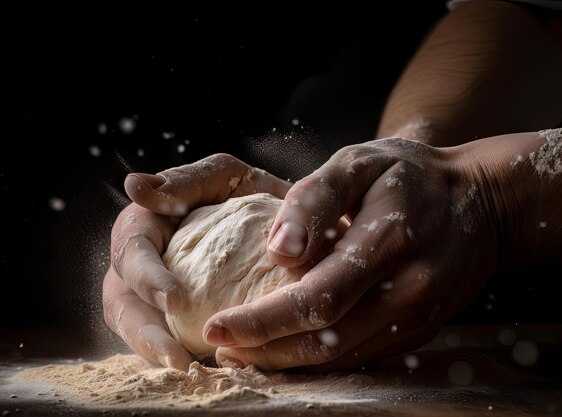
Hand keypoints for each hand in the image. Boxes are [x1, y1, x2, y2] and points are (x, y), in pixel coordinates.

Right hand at [102, 153, 290, 369]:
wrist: (288, 220)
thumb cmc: (248, 194)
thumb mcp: (223, 178)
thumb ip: (185, 181)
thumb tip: (134, 184)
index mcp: (145, 228)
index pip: (130, 252)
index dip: (145, 277)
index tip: (173, 299)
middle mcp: (142, 266)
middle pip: (122, 303)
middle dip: (143, 331)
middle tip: (175, 356)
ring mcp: (155, 297)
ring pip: (138, 330)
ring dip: (157, 352)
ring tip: (187, 370)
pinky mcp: (178, 320)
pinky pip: (170, 343)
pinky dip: (182, 356)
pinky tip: (208, 371)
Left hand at [203, 137, 502, 370]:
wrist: (483, 202)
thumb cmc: (410, 175)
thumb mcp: (359, 162)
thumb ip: (315, 200)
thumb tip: (277, 251)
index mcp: (388, 243)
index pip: (316, 299)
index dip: (263, 321)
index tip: (217, 328)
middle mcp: (407, 292)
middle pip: (325, 340)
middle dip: (265, 350)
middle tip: (221, 348)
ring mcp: (417, 319)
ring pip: (341, 358)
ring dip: (287, 362)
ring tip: (243, 354)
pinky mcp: (418, 332)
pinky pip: (361, 358)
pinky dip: (320, 361)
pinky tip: (287, 350)